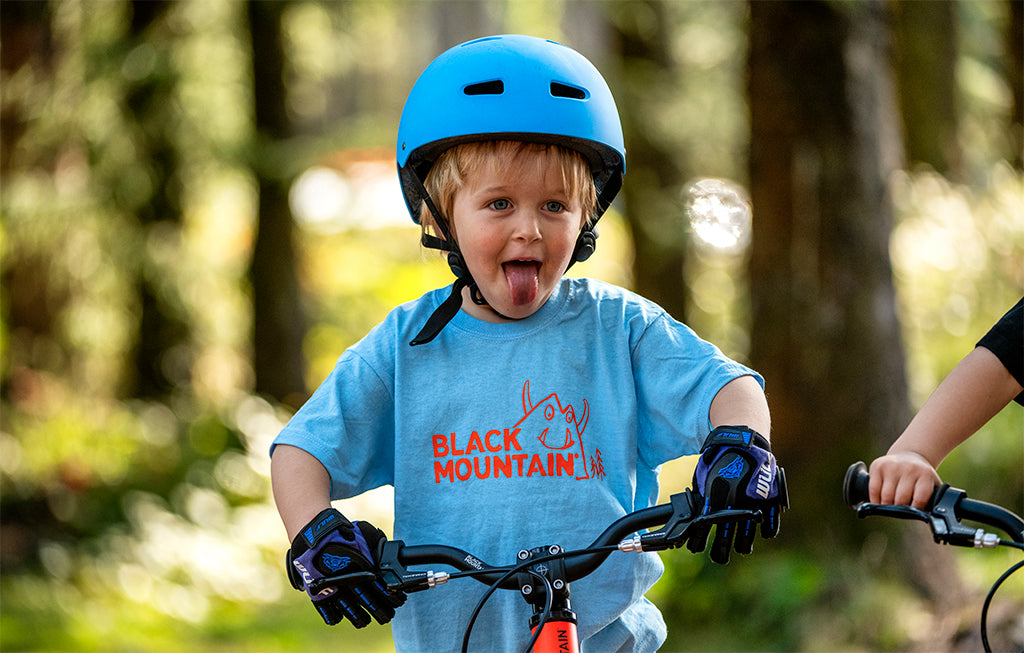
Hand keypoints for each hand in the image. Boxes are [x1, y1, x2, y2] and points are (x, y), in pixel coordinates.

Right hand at [286, 509, 405, 626]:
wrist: (313, 537)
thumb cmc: (340, 535)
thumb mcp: (363, 536)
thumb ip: (376, 547)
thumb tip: (389, 552)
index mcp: (365, 570)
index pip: (384, 591)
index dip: (393, 599)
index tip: (398, 601)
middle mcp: (352, 585)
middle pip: (372, 606)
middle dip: (383, 612)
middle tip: (387, 615)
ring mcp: (336, 593)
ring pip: (354, 615)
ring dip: (362, 619)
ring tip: (365, 620)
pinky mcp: (320, 598)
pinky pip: (332, 616)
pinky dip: (338, 616)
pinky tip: (343, 615)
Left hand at [688, 426, 786, 563]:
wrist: (742, 442)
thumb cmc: (719, 460)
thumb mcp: (704, 478)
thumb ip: (701, 498)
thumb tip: (695, 518)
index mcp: (715, 496)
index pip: (705, 526)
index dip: (699, 540)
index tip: (695, 549)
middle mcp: (733, 503)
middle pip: (725, 536)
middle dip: (720, 550)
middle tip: (718, 557)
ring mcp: (752, 502)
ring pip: (747, 533)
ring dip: (742, 544)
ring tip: (741, 550)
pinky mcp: (768, 498)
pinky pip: (769, 522)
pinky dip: (767, 530)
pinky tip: (763, 535)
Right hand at [868, 452, 939, 508]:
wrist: (909, 455)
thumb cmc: (921, 477)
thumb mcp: (933, 484)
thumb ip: (935, 499)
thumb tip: (933, 517)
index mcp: (925, 474)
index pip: (920, 499)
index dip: (915, 510)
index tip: (914, 512)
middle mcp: (909, 469)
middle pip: (901, 499)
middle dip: (899, 509)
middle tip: (900, 511)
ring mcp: (892, 466)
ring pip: (886, 496)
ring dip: (886, 506)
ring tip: (889, 507)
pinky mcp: (878, 466)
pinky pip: (873, 489)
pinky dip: (875, 500)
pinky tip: (879, 502)